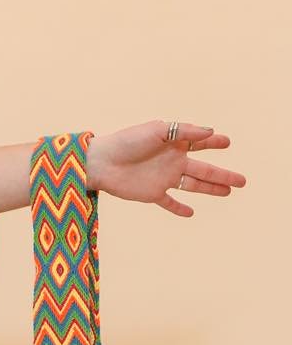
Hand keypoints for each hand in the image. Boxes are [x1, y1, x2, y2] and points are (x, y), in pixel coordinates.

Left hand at [87, 120, 245, 217]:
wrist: (101, 162)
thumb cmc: (127, 141)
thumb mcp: (157, 130)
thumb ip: (184, 131)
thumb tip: (210, 131)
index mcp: (174, 143)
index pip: (199, 143)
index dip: (214, 142)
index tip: (227, 142)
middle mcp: (172, 161)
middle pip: (204, 170)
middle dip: (223, 175)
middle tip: (243, 180)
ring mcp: (163, 178)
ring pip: (193, 185)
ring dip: (210, 190)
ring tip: (228, 192)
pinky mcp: (152, 194)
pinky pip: (169, 203)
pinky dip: (179, 209)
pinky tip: (190, 213)